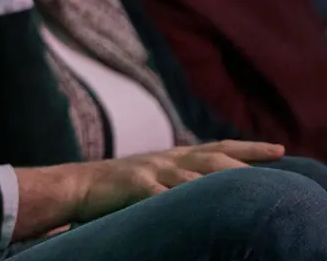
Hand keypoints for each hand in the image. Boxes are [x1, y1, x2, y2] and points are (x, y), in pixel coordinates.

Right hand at [72, 140, 285, 222]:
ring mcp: (150, 170)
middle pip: (212, 157)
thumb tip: (207, 188)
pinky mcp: (134, 185)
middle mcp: (165, 159)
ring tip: (246, 188)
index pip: (216, 148)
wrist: (77, 185)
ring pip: (192, 176)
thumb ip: (177, 177)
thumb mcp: (152, 177)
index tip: (278, 150)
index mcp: (172, 157)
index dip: (247, 148)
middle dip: (245, 160)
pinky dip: (179, 200)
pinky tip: (195, 206)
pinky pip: (162, 195)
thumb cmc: (116, 187)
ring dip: (220, 181)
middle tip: (276, 158)